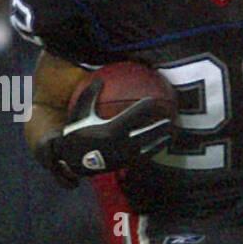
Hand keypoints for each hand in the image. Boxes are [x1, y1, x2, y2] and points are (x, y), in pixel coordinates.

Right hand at [40, 80, 171, 181]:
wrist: (71, 160)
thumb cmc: (76, 133)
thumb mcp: (81, 113)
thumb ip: (90, 95)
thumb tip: (98, 78)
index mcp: (110, 130)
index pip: (134, 116)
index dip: (146, 107)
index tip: (155, 101)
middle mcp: (120, 144)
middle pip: (146, 134)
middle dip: (160, 127)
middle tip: (171, 119)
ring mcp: (123, 156)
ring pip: (147, 148)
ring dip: (160, 141)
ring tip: (171, 135)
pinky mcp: (124, 165)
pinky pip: (142, 157)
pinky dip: (153, 151)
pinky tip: (160, 147)